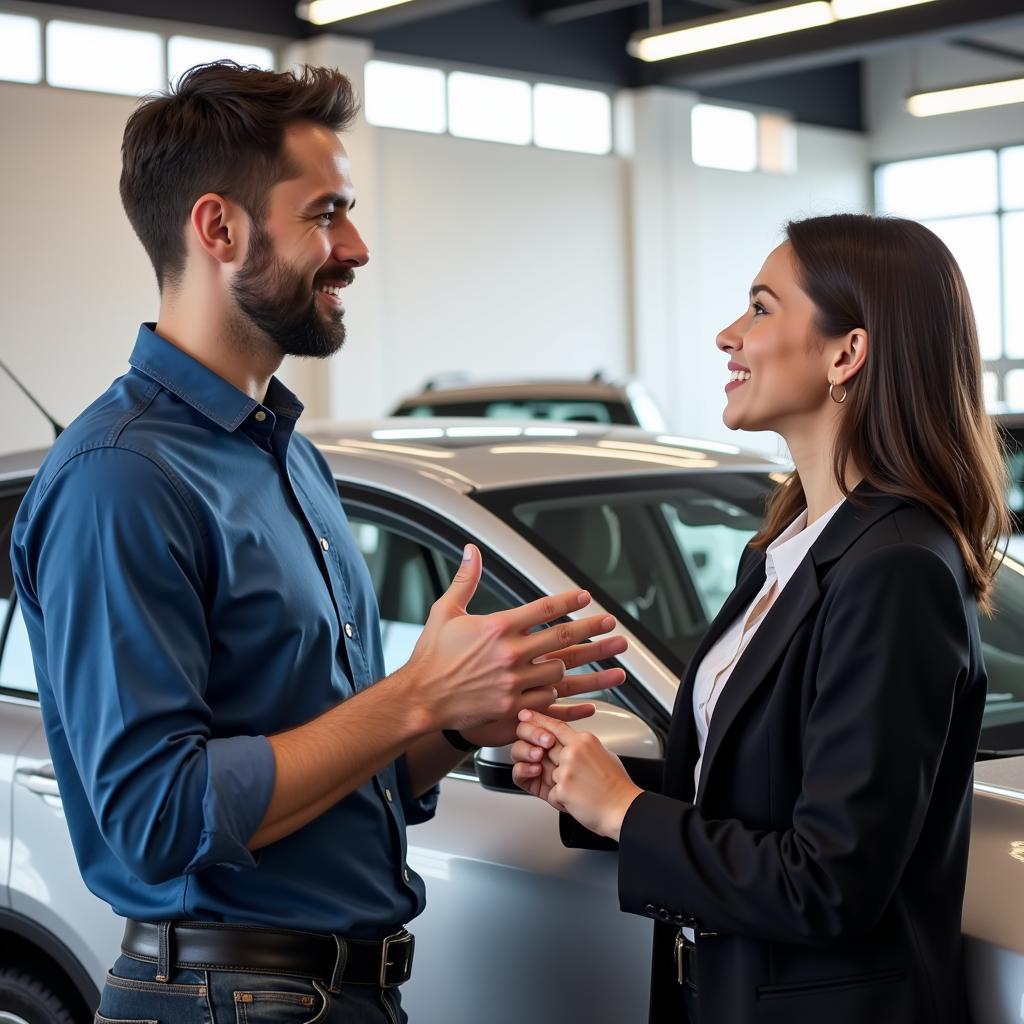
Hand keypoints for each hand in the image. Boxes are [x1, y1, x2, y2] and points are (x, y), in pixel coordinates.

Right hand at [404, 545, 626, 732]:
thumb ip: (465, 580)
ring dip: (577, 664)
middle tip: (610, 624)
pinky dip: (563, 695)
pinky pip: (548, 700)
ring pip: (559, 671)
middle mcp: (509, 654)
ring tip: (601, 661)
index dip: (568, 601)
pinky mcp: (511, 707)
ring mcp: (512, 683)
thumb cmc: (431, 657)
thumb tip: (473, 552)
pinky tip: (578, 693)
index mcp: (496, 627)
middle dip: (591, 630)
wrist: (420, 698)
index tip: (584, 597)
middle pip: (561, 639)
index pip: (543, 609)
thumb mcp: (446, 612)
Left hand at [510, 710, 642, 840]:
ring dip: (557, 784)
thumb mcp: (603, 754)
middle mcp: (573, 752)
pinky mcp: (561, 789)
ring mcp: (566, 770)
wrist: (623, 809)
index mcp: (584, 741)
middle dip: (543, 757)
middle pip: (544, 748)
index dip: (537, 720)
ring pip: (547, 772)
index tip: (524, 716)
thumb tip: (571, 746)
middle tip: (545, 760)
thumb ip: (582, 748)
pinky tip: (577, 801)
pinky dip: (561, 800)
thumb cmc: (616, 786)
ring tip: (577, 789)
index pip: (555, 726)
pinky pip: (551, 793)